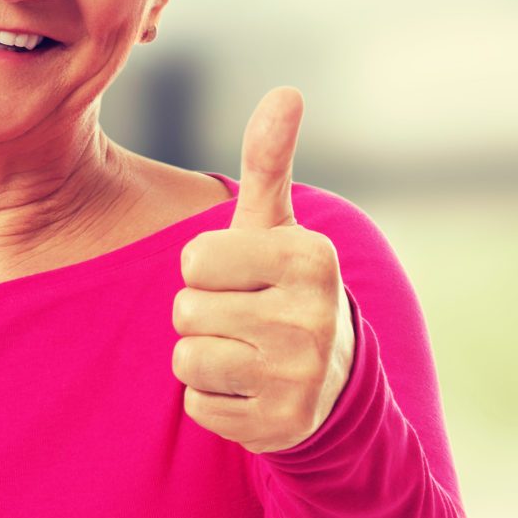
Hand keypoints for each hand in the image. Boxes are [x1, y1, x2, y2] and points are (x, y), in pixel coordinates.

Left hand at [171, 86, 355, 453]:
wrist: (331, 382)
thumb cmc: (282, 288)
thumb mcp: (276, 226)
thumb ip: (269, 161)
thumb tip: (286, 90)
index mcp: (310, 259)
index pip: (196, 259)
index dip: (205, 268)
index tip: (240, 276)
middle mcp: (311, 318)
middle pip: (186, 311)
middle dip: (201, 315)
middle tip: (243, 319)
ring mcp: (298, 377)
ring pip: (187, 360)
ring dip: (202, 359)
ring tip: (243, 352)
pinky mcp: (280, 427)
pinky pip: (198, 406)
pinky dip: (212, 399)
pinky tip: (248, 389)